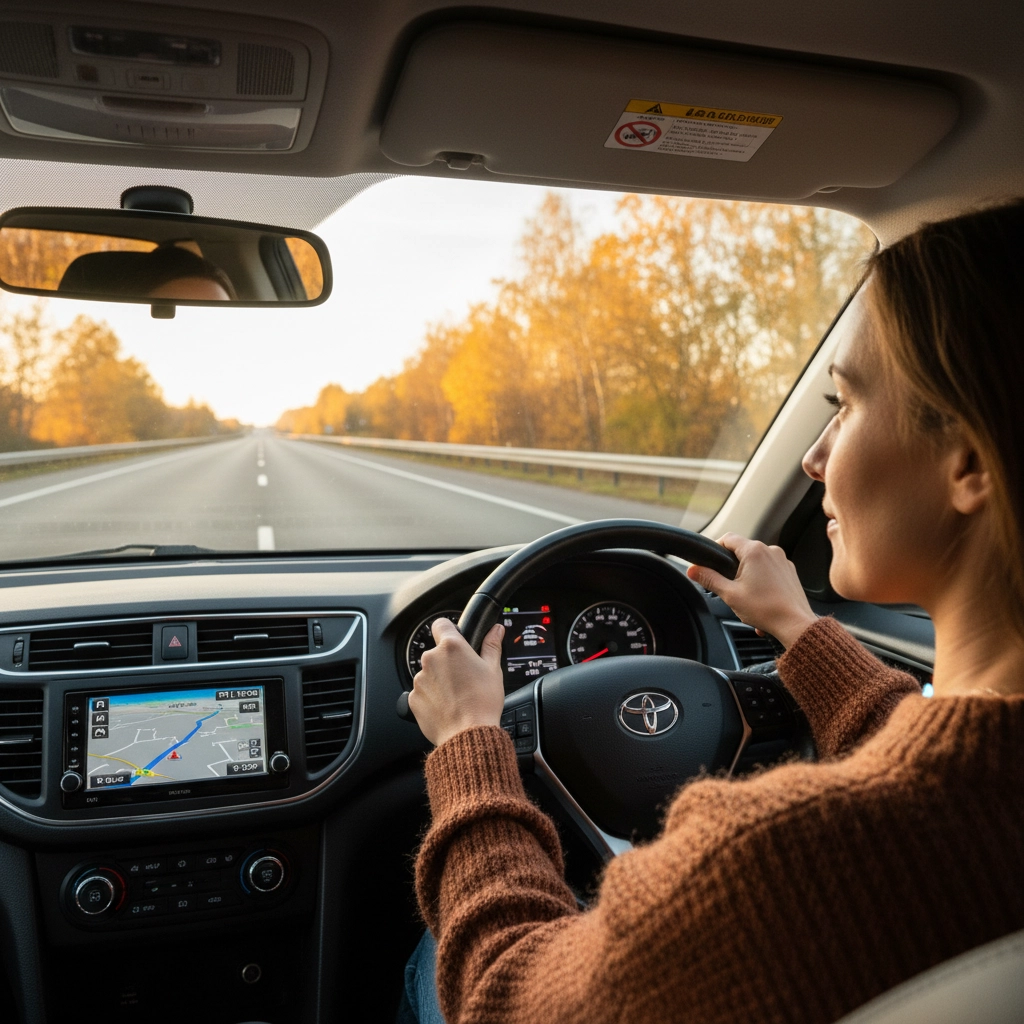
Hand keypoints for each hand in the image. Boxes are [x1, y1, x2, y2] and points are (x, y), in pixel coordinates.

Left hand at [407, 618, 505, 746]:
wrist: (467, 736)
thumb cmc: (482, 703)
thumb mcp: (493, 670)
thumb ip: (491, 645)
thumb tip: (495, 629)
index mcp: (451, 647)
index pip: (441, 624)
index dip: (449, 630)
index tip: (456, 640)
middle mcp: (431, 659)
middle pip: (436, 652)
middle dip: (448, 661)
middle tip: (464, 676)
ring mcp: (419, 679)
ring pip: (429, 673)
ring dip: (439, 680)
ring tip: (457, 695)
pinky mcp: (412, 698)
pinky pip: (422, 692)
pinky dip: (432, 697)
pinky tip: (447, 706)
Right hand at [686, 534, 817, 648]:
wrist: (795, 624)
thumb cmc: (766, 609)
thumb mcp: (730, 594)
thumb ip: (709, 578)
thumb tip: (692, 570)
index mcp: (754, 551)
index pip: (728, 538)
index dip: (715, 548)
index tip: (710, 562)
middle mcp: (770, 550)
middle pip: (742, 551)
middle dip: (732, 568)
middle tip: (728, 587)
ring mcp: (782, 560)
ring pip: (756, 562)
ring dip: (748, 577)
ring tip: (746, 599)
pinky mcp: (790, 571)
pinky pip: (769, 571)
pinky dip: (762, 583)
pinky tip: (760, 601)